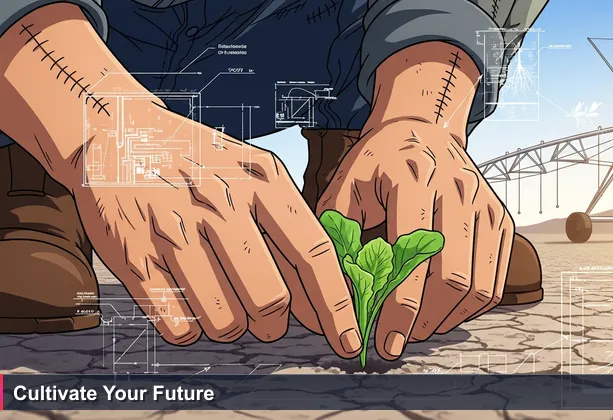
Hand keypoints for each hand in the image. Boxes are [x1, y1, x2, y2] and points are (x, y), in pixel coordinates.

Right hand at [67, 101, 361, 356]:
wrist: (116, 130)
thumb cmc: (202, 164)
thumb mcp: (254, 175)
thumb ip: (291, 232)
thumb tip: (319, 306)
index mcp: (262, 181)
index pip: (312, 254)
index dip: (334, 306)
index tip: (347, 341)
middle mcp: (220, 203)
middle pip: (270, 299)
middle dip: (273, 324)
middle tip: (265, 318)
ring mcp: (174, 228)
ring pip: (224, 321)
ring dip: (231, 327)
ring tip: (223, 304)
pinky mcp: (132, 254)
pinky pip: (178, 323)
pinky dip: (189, 325)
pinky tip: (187, 298)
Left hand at [316, 120, 513, 359]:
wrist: (423, 129)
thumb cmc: (376, 164)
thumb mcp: (344, 188)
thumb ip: (337, 240)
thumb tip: (335, 301)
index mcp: (413, 178)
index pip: (411, 258)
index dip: (398, 310)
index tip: (383, 343)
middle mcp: (458, 189)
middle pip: (453, 279)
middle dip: (424, 321)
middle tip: (399, 340)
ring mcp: (485, 204)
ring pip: (479, 286)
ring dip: (447, 320)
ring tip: (418, 329)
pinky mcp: (501, 219)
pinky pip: (494, 281)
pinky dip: (470, 308)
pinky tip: (442, 312)